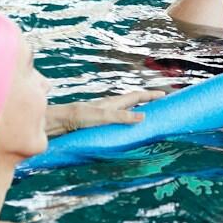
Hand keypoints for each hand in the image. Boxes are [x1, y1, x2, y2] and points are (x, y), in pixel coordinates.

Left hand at [48, 88, 172, 136]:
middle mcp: (109, 106)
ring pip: (123, 109)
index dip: (150, 95)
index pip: (136, 96)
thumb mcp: (102, 116)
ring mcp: (102, 113)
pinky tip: (122, 128)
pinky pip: (116, 118)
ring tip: (145, 115)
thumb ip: (121, 116)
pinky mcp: (96, 121)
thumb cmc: (78, 117)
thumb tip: (143, 116)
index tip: (164, 94)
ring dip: (135, 110)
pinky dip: (124, 119)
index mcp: (112, 102)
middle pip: (131, 101)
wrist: (58, 121)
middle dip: (146, 100)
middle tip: (158, 104)